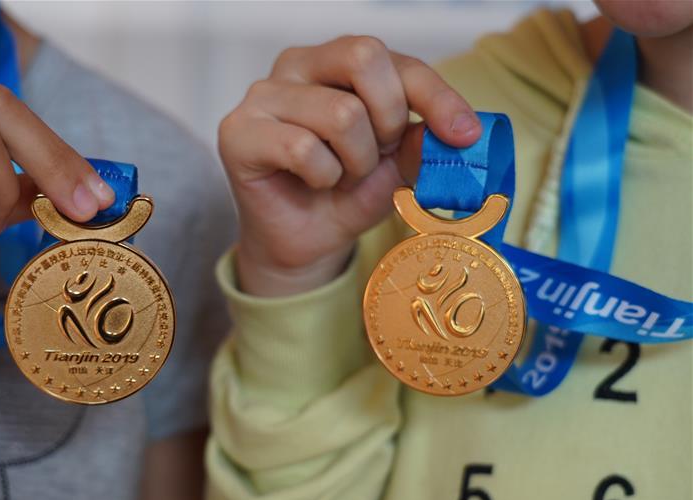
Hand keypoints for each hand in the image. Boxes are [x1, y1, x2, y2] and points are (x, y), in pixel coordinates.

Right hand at [219, 36, 481, 296]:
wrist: (304, 242)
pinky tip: (313, 184)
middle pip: (364, 56)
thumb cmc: (345, 194)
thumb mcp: (397, 166)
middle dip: (387, 119)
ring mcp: (262, 95)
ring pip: (340, 114)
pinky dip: (323, 178)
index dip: (435, 95)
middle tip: (376, 156)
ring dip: (354, 162)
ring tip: (340, 177)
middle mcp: (296, 65)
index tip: (463, 135)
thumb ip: (420, 140)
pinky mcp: (238, 132)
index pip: (394, 58)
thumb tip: (457, 133)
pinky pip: (303, 149)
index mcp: (336, 61)